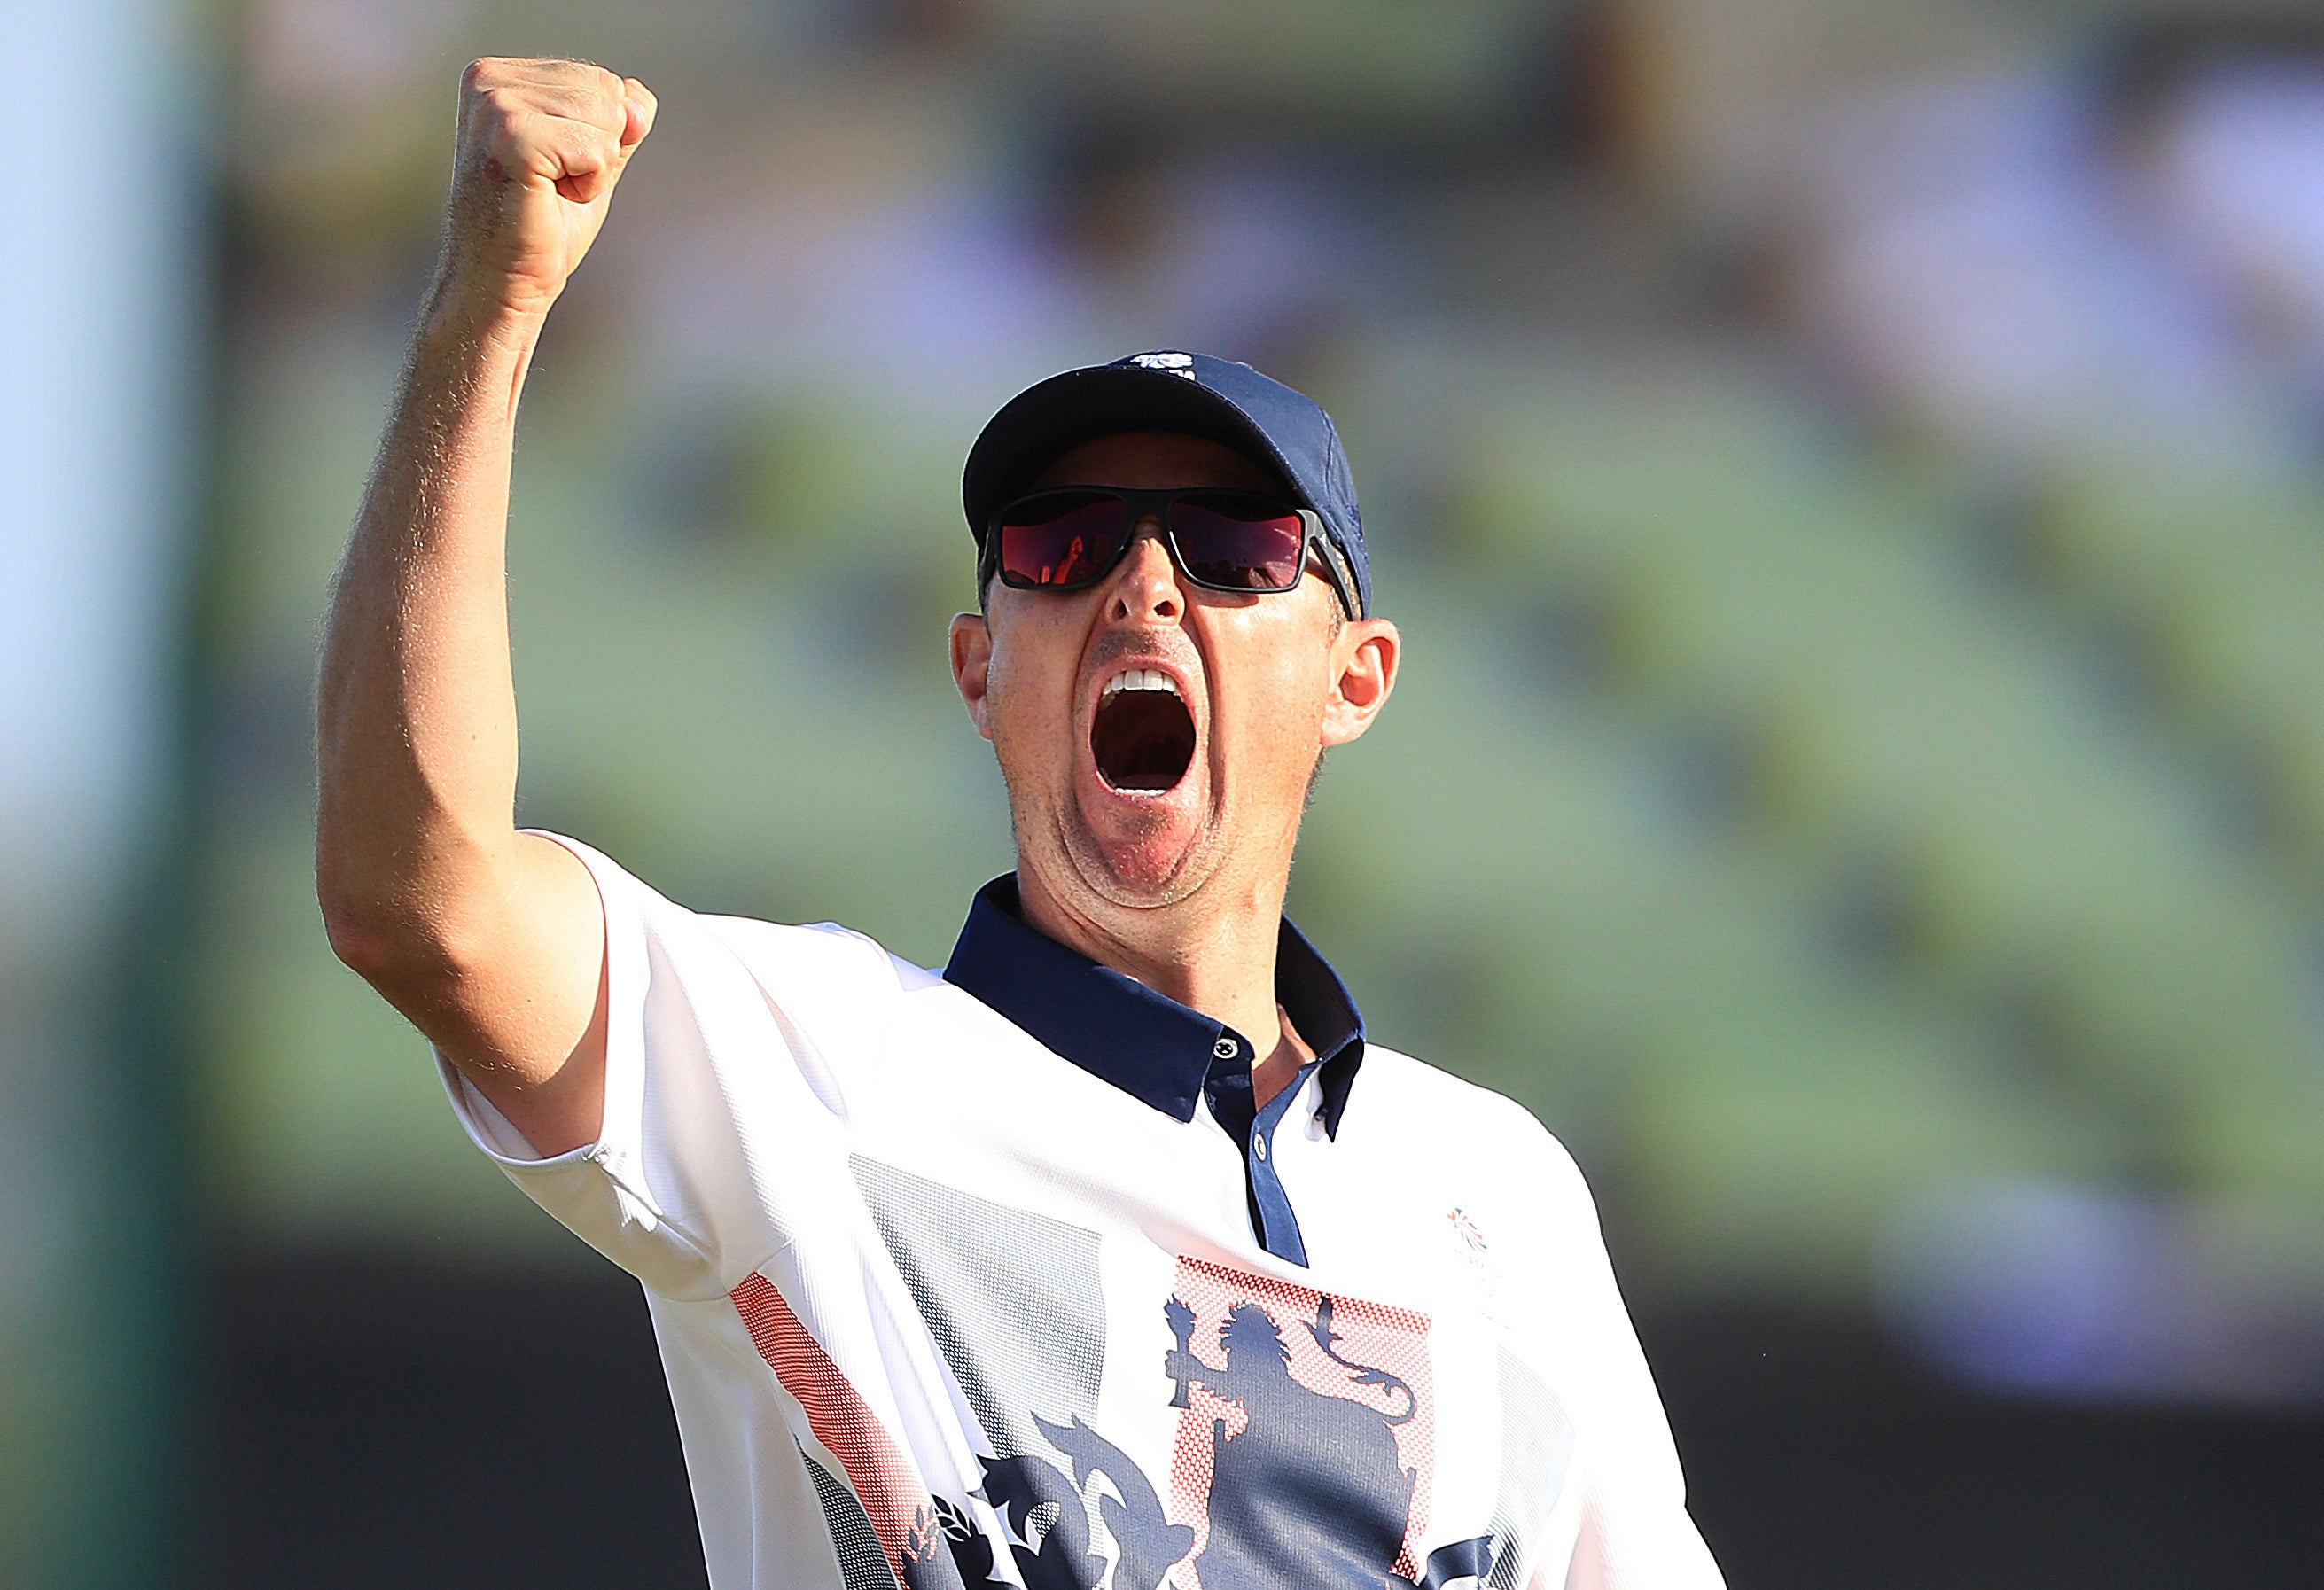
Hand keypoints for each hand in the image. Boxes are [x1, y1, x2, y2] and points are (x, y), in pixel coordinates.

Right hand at [435, 57, 655, 329]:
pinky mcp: (512, 138)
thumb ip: (619, 122)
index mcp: (499, 75)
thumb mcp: (590, 160)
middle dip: (599, 148)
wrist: (502, 281)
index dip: (598, 137)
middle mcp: (489, 79)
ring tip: (550, 191)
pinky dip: (589, 185)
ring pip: (606, 115)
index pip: (602, 80)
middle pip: (607, 90)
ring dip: (593, 168)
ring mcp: (496, 106)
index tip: (554, 170)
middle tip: (553, 185)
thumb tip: (638, 102)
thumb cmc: (543, 225)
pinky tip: (549, 200)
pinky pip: (597, 149)